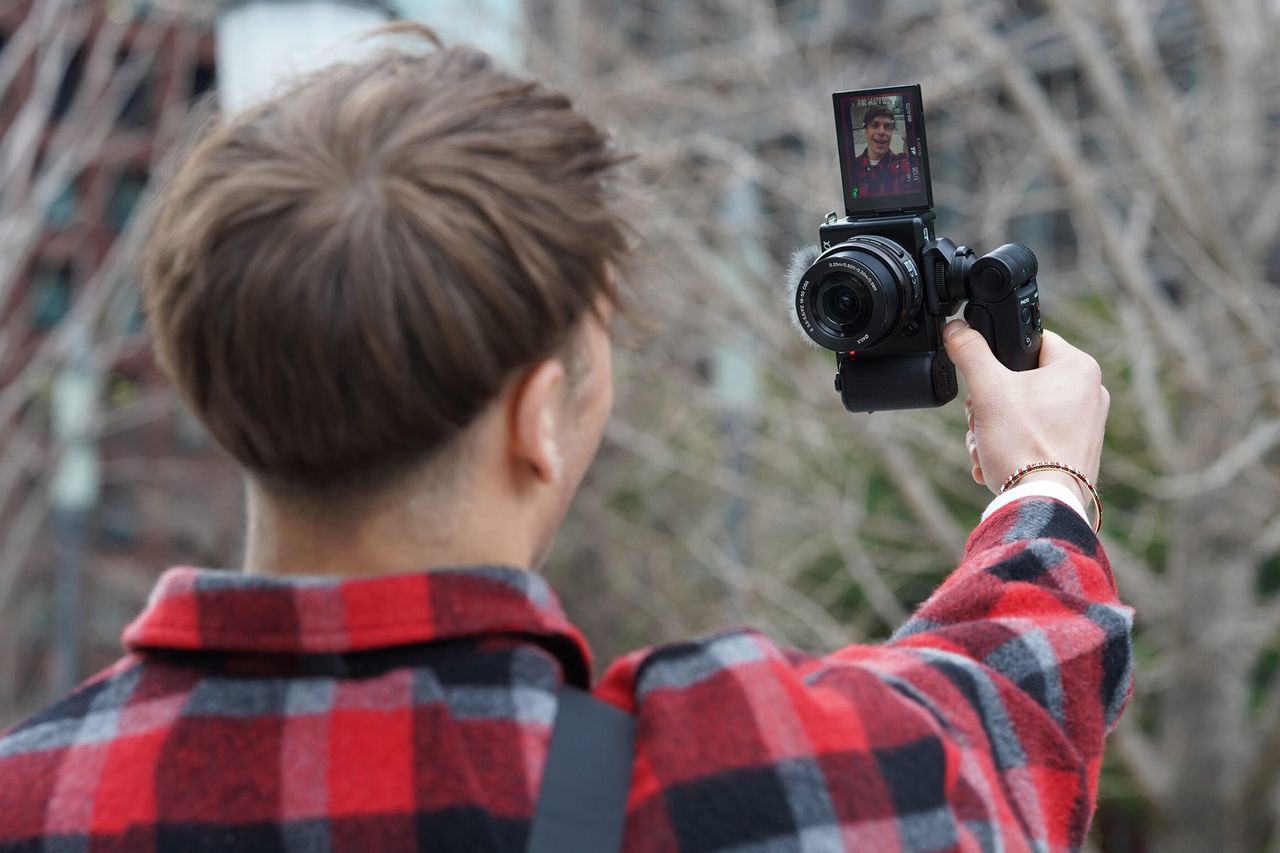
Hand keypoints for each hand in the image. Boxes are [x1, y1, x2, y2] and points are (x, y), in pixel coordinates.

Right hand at [945, 320, 1108, 496]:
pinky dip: (1012, 448)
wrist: (1042, 504)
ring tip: (985, 448)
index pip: (1031, 342)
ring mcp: (1087, 426)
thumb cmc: (1024, 446)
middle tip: (980, 420)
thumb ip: (969, 351)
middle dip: (990, 405)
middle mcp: (1091, 394)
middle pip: (1022, 382)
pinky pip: (1037, 438)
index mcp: (1079, 368)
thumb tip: (956, 327)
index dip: (998, 359)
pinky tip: (996, 463)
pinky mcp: (1078, 453)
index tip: (984, 382)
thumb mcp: (988, 390)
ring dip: (994, 430)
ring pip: (1025, 413)